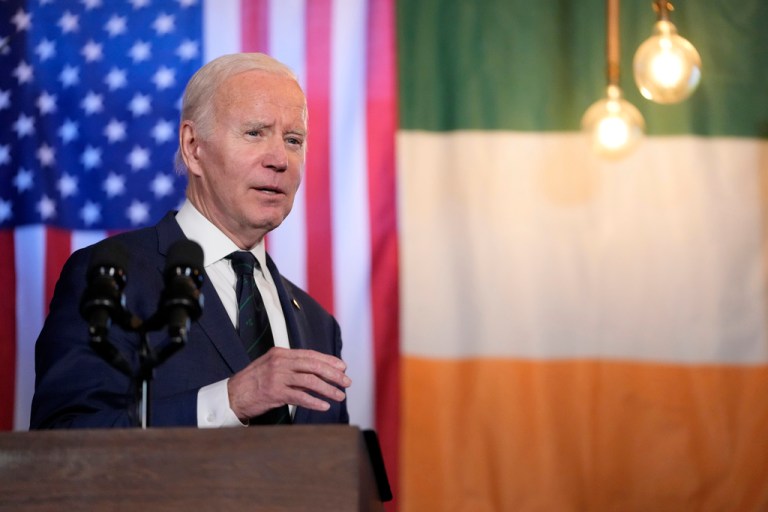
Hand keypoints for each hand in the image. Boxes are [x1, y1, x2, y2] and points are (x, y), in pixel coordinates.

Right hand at [227, 347, 350, 420]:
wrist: (232, 395)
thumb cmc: (254, 382)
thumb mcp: (272, 367)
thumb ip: (292, 367)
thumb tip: (317, 372)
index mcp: (281, 353)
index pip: (311, 355)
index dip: (329, 361)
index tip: (343, 367)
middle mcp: (280, 362)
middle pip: (314, 366)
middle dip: (333, 374)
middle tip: (347, 382)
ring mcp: (277, 377)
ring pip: (310, 381)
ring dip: (328, 389)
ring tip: (340, 396)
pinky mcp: (274, 393)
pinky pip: (300, 397)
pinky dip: (314, 402)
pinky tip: (324, 406)